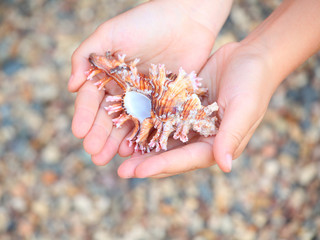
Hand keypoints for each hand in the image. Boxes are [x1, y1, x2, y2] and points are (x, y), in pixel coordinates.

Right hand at [69, 0, 231, 165]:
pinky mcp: (164, 104)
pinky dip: (142, 138)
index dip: (84, 116)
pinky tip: (133, 151)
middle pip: (107, 117)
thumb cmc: (147, 21)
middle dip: (98, 136)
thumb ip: (86, 55)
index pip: (91, 99)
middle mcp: (123, 90)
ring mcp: (144, 99)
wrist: (187, 18)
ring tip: (106, 159)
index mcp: (107, 75)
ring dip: (116, 143)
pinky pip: (151, 124)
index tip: (79, 132)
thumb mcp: (111, 32)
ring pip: (127, 125)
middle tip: (93, 154)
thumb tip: (71, 86)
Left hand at [118, 42, 273, 177]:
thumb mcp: (244, 109)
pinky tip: (128, 126)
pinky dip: (146, 123)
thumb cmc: (253, 82)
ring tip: (118, 153)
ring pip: (162, 138)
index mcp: (217, 145)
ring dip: (141, 147)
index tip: (137, 172)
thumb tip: (225, 167)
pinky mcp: (182, 106)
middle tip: (121, 171)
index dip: (162, 166)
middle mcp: (201, 137)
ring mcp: (189, 122)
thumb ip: (232, 136)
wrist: (251, 55)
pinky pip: (161, 117)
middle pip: (170, 154)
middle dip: (146, 163)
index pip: (186, 159)